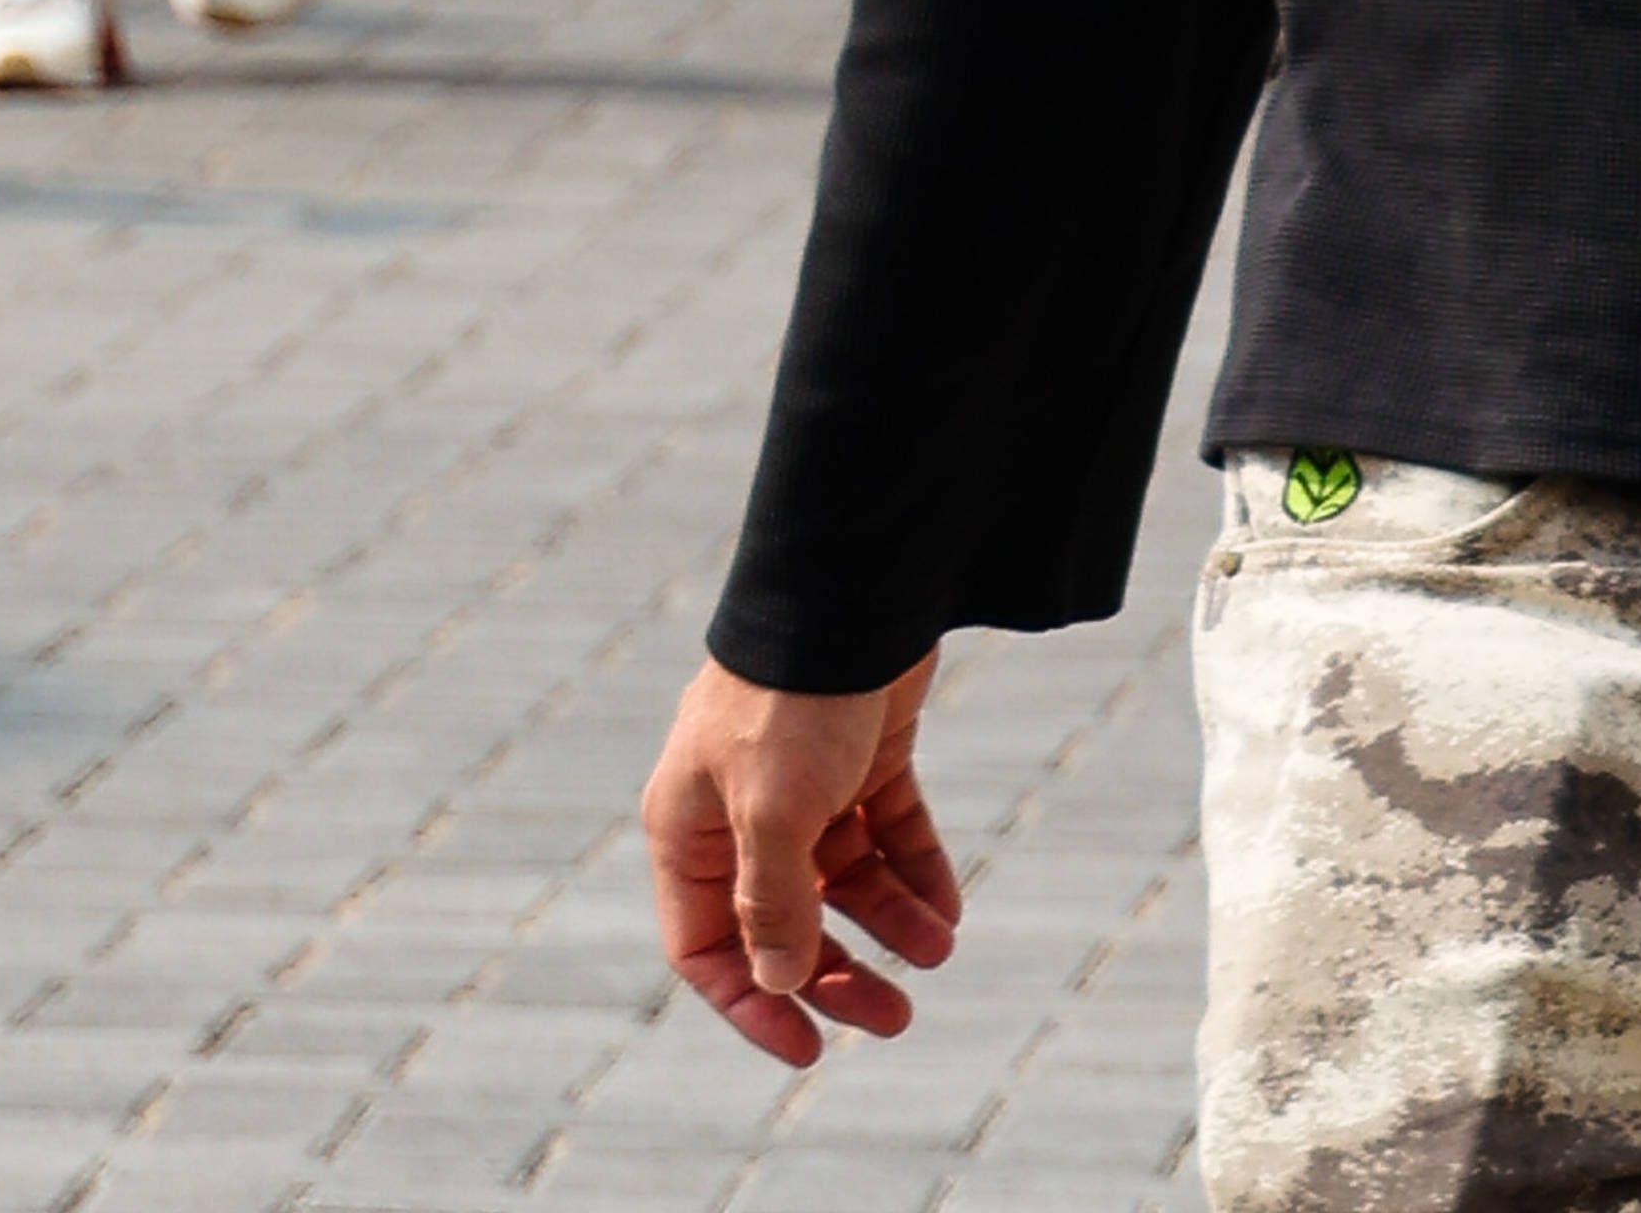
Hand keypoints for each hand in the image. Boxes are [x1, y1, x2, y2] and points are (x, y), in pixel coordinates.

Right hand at [642, 653, 959, 1065]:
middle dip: (837, 973)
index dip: (752, 1002)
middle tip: (896, 1019)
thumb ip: (776, 901)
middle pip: (784, 922)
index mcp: (690, 832)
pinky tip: (949, 907)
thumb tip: (783, 980)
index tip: (808, 1050)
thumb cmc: (793, 700)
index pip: (707, 946)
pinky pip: (889, 831)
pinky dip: (916, 870)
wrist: (858, 590)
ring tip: (940, 953)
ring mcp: (805, 783)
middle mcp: (740, 815)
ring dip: (888, 922)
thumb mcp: (775, 811)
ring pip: (844, 879)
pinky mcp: (864, 753)